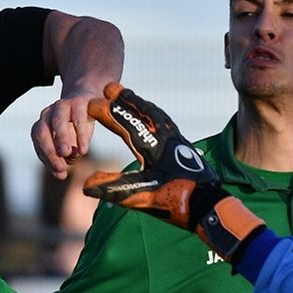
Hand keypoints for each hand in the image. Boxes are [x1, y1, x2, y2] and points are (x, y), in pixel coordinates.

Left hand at [31, 87, 98, 180]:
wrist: (89, 97)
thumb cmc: (76, 124)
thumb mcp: (70, 142)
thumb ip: (64, 157)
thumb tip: (61, 173)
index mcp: (42, 126)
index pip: (39, 144)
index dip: (48, 159)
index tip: (59, 173)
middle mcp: (48, 114)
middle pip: (41, 132)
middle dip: (49, 151)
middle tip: (60, 167)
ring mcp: (62, 105)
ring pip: (57, 121)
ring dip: (61, 139)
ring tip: (68, 154)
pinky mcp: (78, 100)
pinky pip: (78, 117)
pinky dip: (80, 134)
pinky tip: (84, 149)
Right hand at [82, 83, 263, 259]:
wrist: (207, 204)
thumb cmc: (174, 199)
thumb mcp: (139, 196)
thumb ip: (112, 188)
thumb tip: (85, 184)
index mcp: (151, 145)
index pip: (124, 122)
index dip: (106, 112)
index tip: (90, 105)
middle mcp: (164, 137)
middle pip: (141, 110)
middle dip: (124, 98)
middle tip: (109, 88)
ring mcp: (175, 139)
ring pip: (155, 113)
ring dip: (140, 103)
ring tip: (128, 95)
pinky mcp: (183, 145)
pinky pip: (165, 121)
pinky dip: (154, 113)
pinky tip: (153, 116)